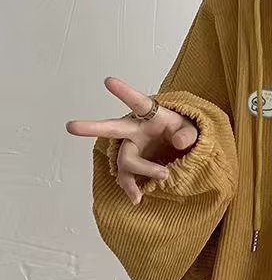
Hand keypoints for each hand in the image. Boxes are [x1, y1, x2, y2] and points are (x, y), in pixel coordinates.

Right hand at [66, 77, 198, 204]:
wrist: (180, 147)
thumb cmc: (181, 131)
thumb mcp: (192, 128)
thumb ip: (188, 133)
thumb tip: (181, 143)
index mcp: (150, 115)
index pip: (137, 101)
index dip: (124, 91)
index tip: (108, 80)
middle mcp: (135, 130)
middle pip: (112, 129)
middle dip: (92, 127)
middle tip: (70, 126)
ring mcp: (132, 148)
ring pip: (126, 161)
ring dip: (143, 170)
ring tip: (164, 175)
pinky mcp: (132, 165)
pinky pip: (126, 177)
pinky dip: (131, 188)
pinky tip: (137, 198)